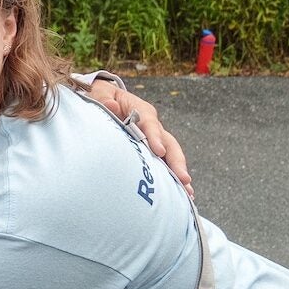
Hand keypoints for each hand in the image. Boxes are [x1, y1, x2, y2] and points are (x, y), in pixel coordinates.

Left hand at [86, 80, 192, 194]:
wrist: (103, 99)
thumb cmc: (101, 97)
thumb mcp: (99, 94)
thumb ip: (104, 99)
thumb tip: (110, 106)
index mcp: (140, 110)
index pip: (149, 122)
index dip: (155, 136)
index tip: (159, 151)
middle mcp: (152, 125)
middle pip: (168, 142)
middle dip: (176, 161)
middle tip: (184, 179)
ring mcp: (154, 138)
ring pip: (170, 154)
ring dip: (179, 172)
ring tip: (188, 192)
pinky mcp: (150, 149)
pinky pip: (163, 162)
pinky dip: (171, 177)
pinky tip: (180, 194)